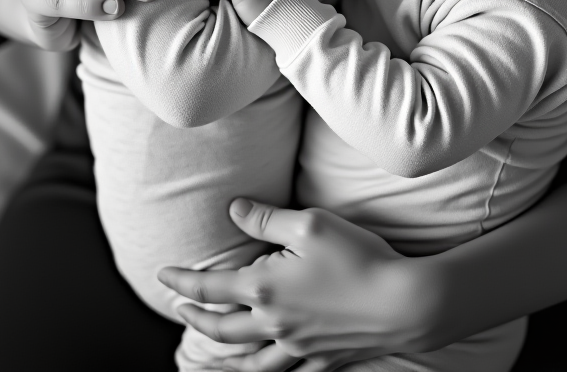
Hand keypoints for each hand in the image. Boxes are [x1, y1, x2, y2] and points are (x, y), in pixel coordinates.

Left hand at [158, 200, 437, 371]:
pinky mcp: (323, 360)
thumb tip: (232, 210)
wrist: (404, 303)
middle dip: (196, 319)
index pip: (211, 287)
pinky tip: (268, 364)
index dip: (183, 280)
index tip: (163, 276)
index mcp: (265, 289)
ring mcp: (298, 348)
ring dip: (223, 355)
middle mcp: (274, 324)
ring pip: (248, 362)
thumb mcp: (309, 224)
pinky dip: (266, 370)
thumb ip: (265, 219)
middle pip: (221, 330)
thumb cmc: (357, 257)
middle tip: (179, 309)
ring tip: (209, 352)